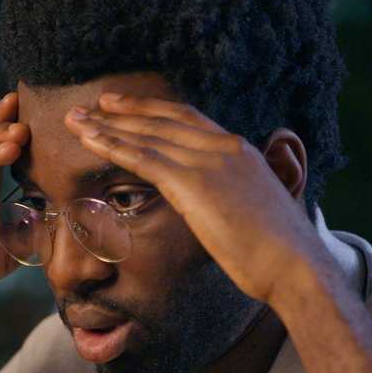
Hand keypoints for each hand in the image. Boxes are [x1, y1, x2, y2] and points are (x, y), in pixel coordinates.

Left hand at [64, 93, 329, 304]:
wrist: (296, 267)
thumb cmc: (279, 253)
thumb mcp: (254, 213)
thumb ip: (232, 198)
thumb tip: (218, 207)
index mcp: (240, 150)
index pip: (188, 119)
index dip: (152, 110)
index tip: (123, 105)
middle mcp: (224, 147)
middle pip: (163, 119)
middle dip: (122, 111)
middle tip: (90, 105)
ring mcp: (210, 161)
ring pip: (147, 135)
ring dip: (106, 125)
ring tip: (75, 119)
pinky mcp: (194, 183)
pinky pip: (144, 158)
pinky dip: (112, 146)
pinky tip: (89, 141)